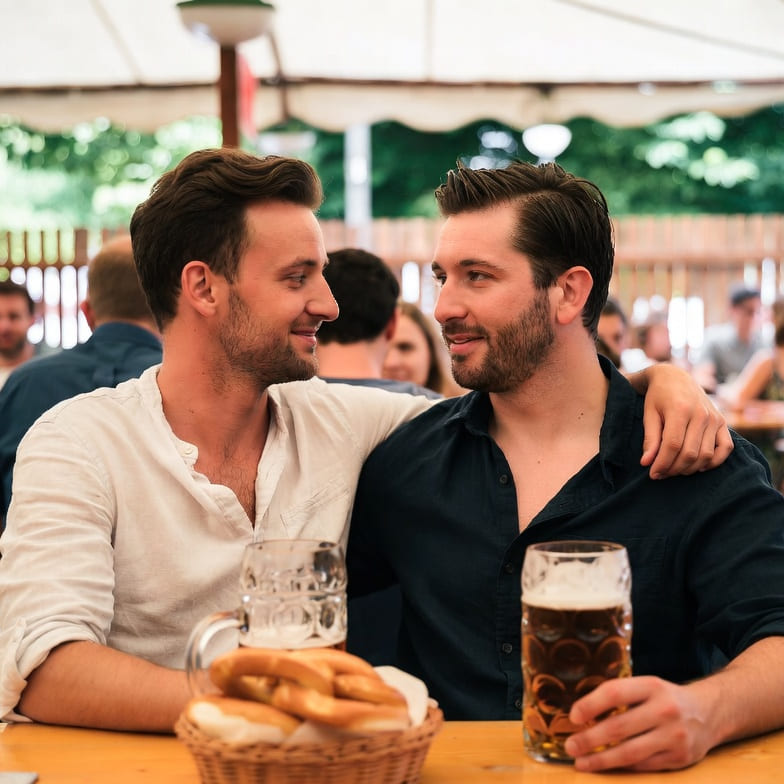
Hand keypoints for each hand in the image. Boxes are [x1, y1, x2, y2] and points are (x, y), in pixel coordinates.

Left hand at [563, 676, 715, 771]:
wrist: (708, 712)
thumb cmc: (665, 698)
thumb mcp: (646, 687)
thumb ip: (620, 696)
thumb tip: (582, 713)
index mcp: (651, 686)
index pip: (614, 692)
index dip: (590, 704)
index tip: (573, 716)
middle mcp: (664, 710)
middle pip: (619, 726)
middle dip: (590, 739)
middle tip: (570, 746)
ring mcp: (674, 736)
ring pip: (630, 752)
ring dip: (601, 759)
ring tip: (581, 762)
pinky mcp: (679, 758)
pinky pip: (644, 765)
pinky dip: (622, 767)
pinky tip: (606, 766)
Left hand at [634, 363, 732, 477]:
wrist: (674, 378)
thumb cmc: (658, 397)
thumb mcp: (649, 414)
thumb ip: (649, 439)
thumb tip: (646, 463)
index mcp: (679, 409)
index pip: (672, 445)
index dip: (662, 463)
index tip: (652, 474)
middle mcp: (701, 414)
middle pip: (690, 453)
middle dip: (674, 469)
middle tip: (661, 474)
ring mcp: (714, 418)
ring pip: (706, 455)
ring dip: (690, 468)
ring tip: (674, 470)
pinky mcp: (722, 422)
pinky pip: (726, 448)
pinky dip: (714, 462)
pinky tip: (698, 466)